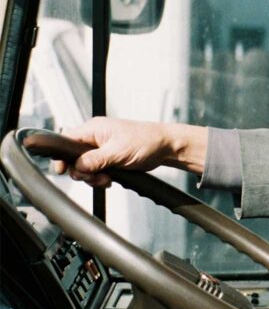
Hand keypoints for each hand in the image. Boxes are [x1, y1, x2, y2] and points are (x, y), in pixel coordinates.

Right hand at [54, 117, 207, 188]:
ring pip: (85, 167)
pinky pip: (96, 171)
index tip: (64, 170)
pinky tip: (111, 178)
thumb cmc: (147, 141)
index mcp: (94, 129)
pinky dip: (101, 177)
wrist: (166, 147)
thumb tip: (76, 167)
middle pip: (74, 158)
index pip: (66, 140)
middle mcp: (95, 137)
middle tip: (97, 176)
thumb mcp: (118, 152)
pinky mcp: (108, 158)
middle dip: (83, 172)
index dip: (62, 157)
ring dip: (93, 177)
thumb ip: (95, 160)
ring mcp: (102, 148)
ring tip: (108, 177)